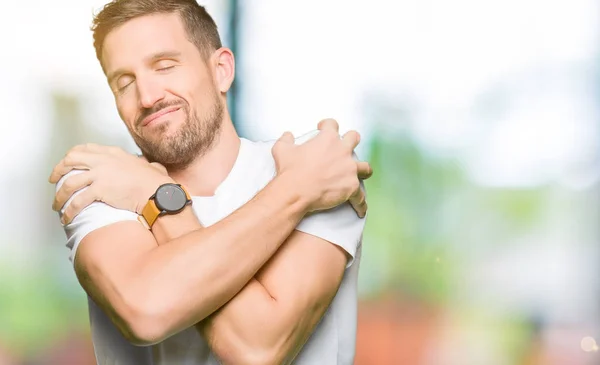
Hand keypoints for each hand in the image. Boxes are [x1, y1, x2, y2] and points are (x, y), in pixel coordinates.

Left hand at [49, 144, 173, 223]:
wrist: (157, 192)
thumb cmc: (156, 182)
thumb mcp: (150, 166)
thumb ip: (147, 165)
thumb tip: (156, 167)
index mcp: (113, 153)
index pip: (85, 148)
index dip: (71, 156)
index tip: (67, 164)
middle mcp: (103, 160)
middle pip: (71, 160)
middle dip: (58, 170)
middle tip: (54, 181)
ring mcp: (100, 174)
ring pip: (69, 182)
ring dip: (60, 195)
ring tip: (57, 205)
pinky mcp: (100, 189)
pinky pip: (78, 201)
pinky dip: (69, 211)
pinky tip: (67, 218)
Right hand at [272, 119, 371, 217]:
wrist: (296, 192)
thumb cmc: (289, 171)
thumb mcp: (282, 150)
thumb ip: (285, 139)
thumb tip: (287, 135)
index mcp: (327, 139)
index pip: (332, 124)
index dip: (327, 125)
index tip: (323, 128)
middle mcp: (342, 151)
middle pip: (354, 138)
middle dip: (352, 141)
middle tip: (347, 146)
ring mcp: (349, 169)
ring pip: (365, 167)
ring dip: (363, 170)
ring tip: (361, 174)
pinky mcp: (352, 187)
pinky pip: (360, 196)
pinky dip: (360, 203)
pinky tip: (361, 209)